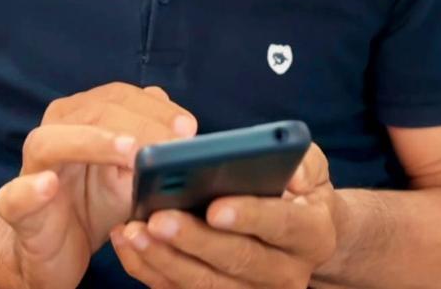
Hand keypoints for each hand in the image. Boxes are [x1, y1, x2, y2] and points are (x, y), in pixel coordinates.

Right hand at [0, 83, 197, 288]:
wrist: (54, 251)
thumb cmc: (94, 204)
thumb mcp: (132, 175)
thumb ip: (152, 147)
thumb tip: (182, 126)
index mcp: (82, 118)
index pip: (118, 97)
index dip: (154, 108)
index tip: (188, 128)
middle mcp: (54, 132)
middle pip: (92, 111)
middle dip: (138, 123)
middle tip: (173, 143)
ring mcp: (31, 169)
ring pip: (52, 141)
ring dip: (94, 143)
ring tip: (130, 153)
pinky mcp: (15, 206)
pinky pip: (16, 195)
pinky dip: (30, 189)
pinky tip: (48, 186)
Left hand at [110, 143, 339, 288]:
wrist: (295, 237)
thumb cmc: (296, 191)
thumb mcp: (311, 170)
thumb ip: (303, 163)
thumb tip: (288, 172)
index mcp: (313, 234)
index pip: (283, 225)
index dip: (250, 215)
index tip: (215, 206)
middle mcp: (288, 272)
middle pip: (239, 260)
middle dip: (195, 240)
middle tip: (159, 218)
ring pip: (206, 285)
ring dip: (165, 259)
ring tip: (134, 230)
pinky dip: (150, 269)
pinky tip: (128, 242)